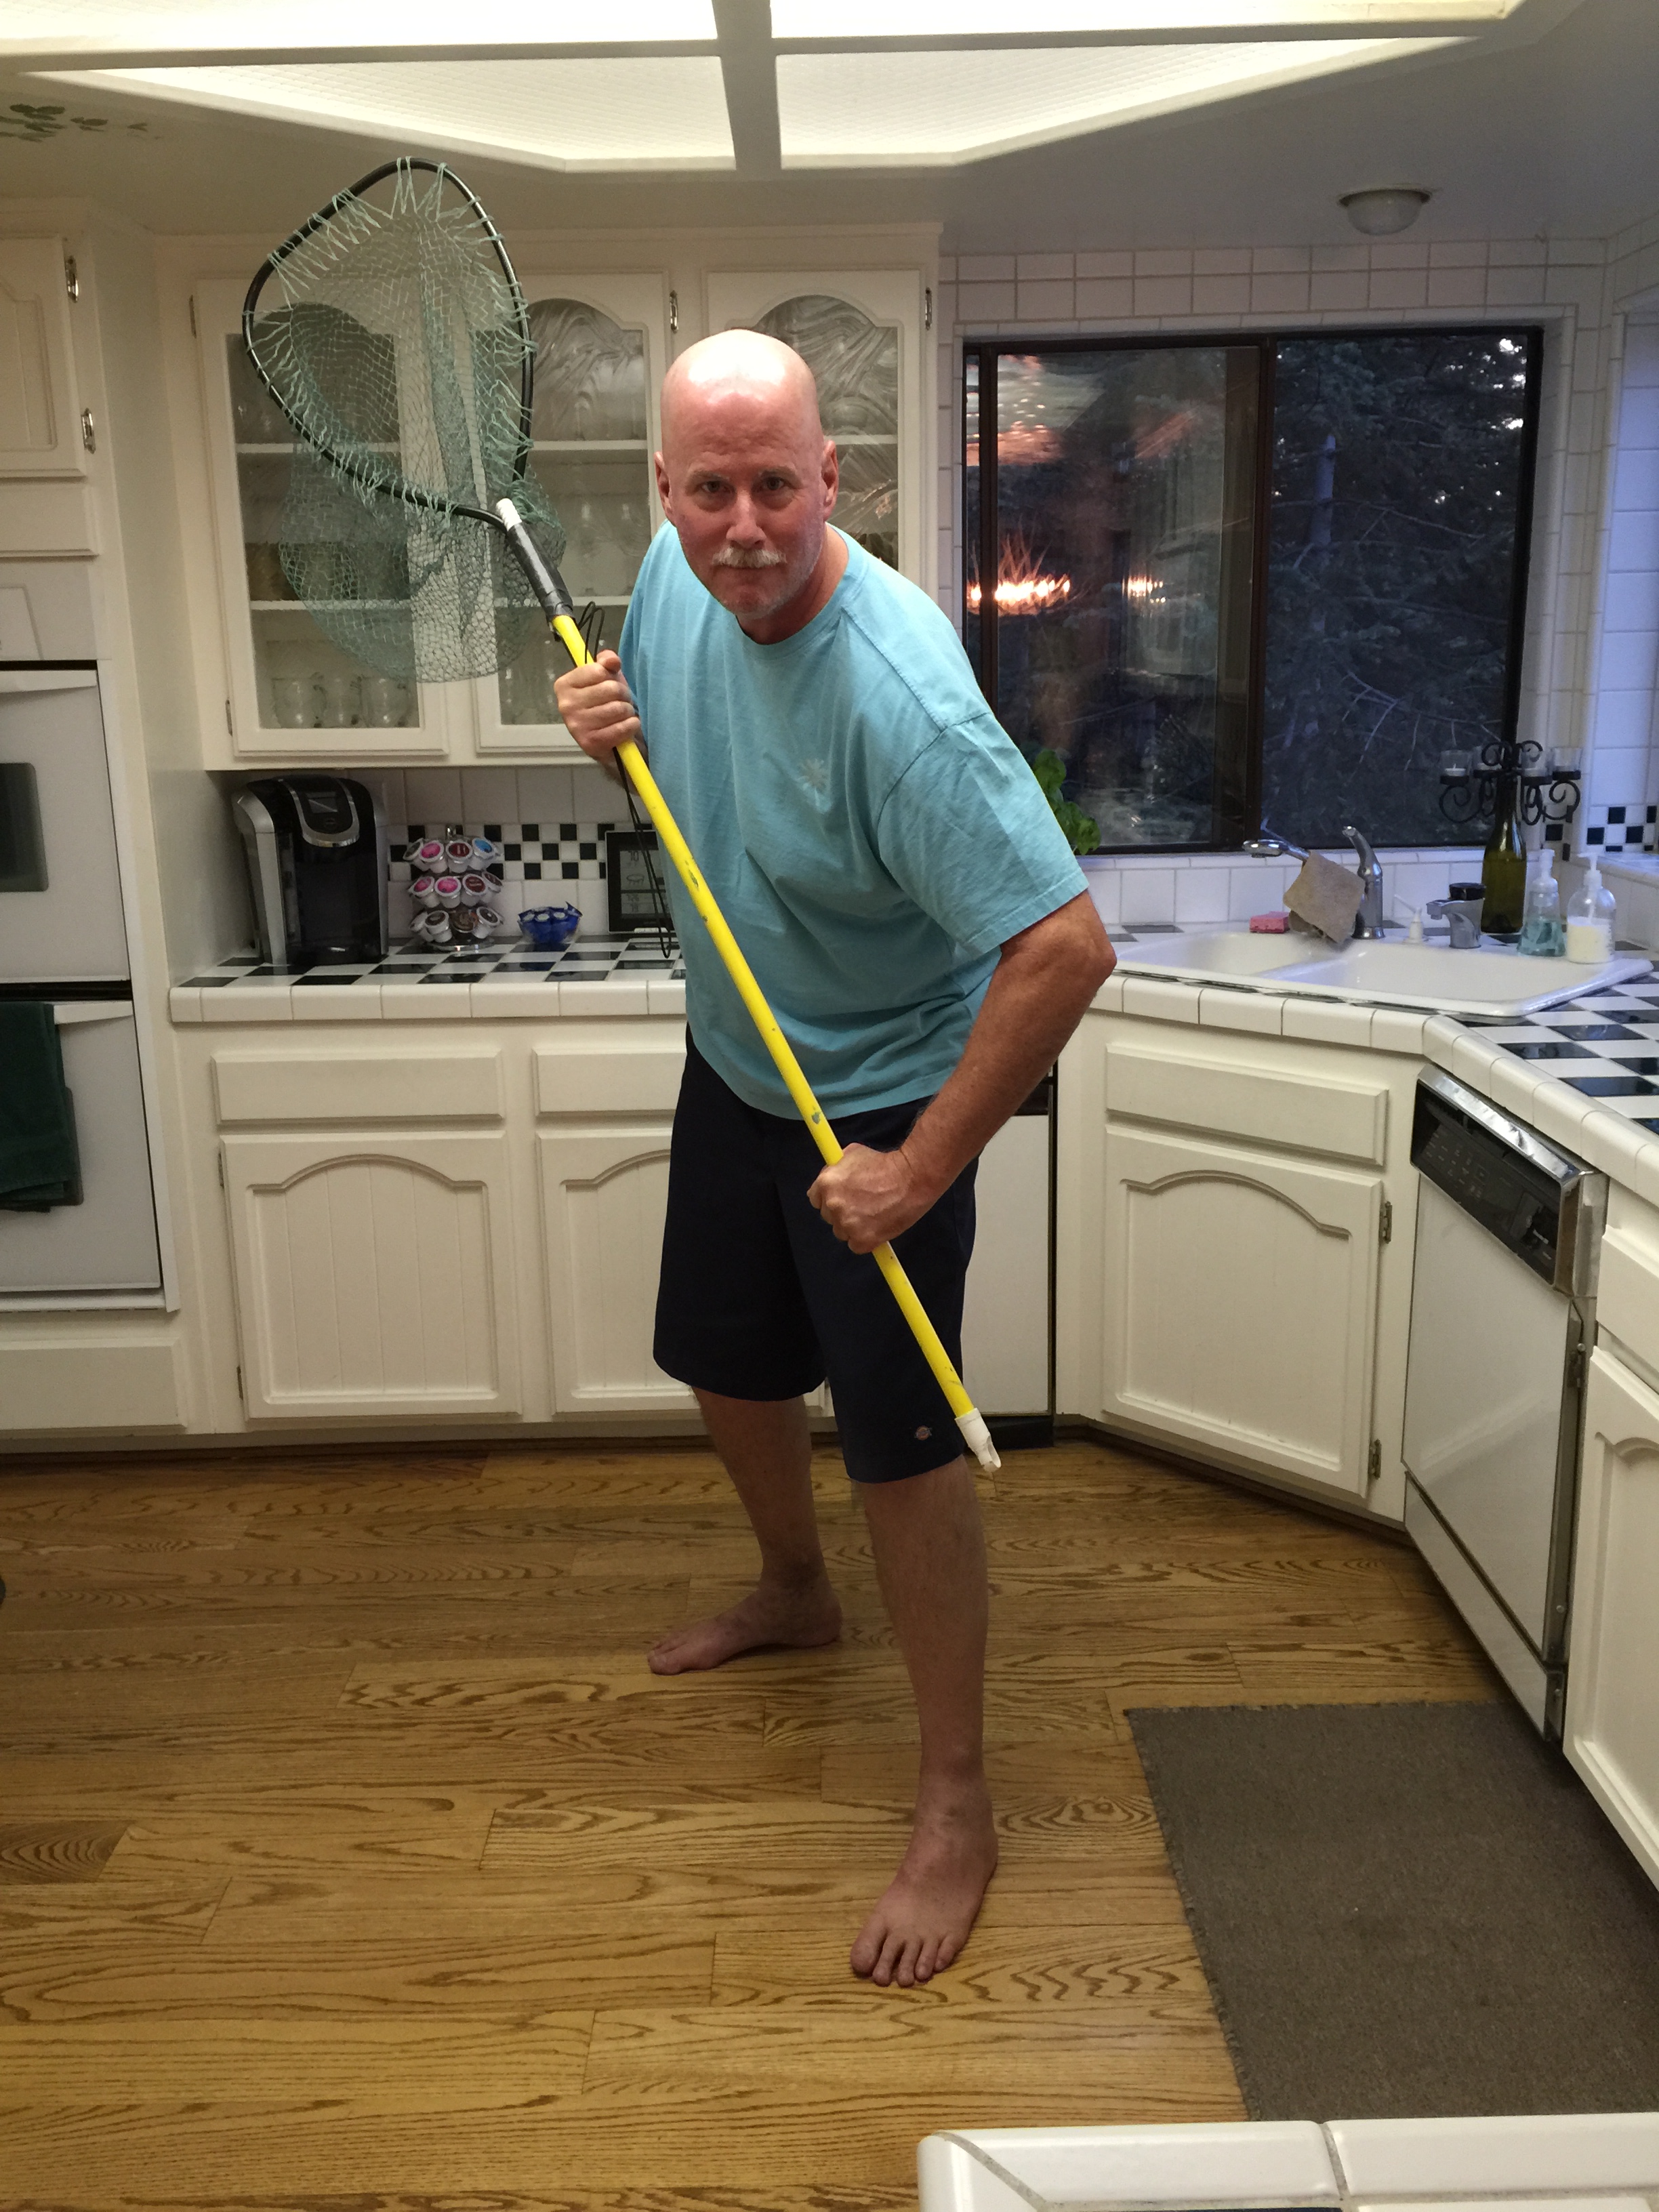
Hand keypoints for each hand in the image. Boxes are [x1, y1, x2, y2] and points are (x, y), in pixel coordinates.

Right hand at [553, 649, 641, 768]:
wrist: (609, 741)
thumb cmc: (606, 704)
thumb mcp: (606, 677)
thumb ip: (607, 662)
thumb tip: (612, 660)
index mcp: (564, 685)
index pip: (598, 670)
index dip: (611, 676)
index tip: (610, 684)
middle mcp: (566, 705)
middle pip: (610, 689)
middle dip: (623, 694)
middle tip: (621, 702)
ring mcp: (576, 726)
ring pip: (618, 708)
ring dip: (628, 711)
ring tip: (622, 715)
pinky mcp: (590, 743)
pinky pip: (622, 727)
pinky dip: (631, 725)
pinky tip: (627, 726)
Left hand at [807, 1143, 936, 1254]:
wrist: (912, 1178)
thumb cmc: (886, 1164)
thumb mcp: (853, 1154)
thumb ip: (837, 1168)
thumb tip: (831, 1175)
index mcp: (826, 1183)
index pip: (815, 1198)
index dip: (829, 1198)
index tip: (841, 1198)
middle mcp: (833, 1205)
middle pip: (828, 1216)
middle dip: (842, 1212)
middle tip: (862, 1204)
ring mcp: (847, 1224)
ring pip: (841, 1232)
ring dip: (853, 1226)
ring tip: (873, 1214)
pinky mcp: (863, 1240)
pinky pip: (855, 1245)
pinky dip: (865, 1239)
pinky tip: (877, 1226)